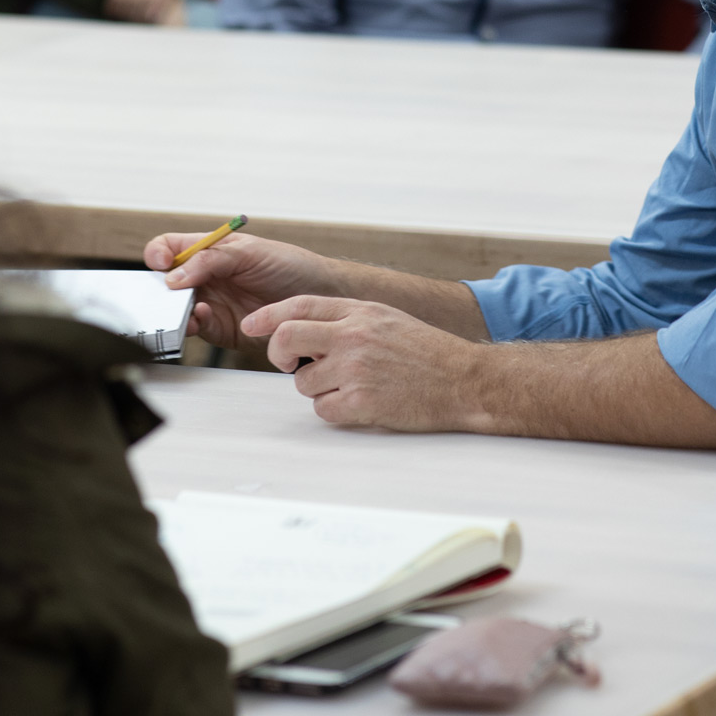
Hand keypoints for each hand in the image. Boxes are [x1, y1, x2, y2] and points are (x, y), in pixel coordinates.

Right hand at [143, 231, 350, 350]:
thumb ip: (212, 260)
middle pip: (164, 280)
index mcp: (209, 250)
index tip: (161, 264)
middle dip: (156, 287)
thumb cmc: (289, 265)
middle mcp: (205, 276)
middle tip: (162, 293)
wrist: (318, 296)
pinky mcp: (218, 327)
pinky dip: (190, 324)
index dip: (158, 253)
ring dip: (172, 309)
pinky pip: (193, 327)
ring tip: (184, 307)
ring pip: (175, 307)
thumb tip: (173, 276)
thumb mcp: (250, 252)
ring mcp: (210, 301)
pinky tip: (200, 318)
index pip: (170, 247)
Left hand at [242, 295, 479, 428]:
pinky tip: (360, 402)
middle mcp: (354, 336)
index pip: (300, 305)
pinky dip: (335, 410)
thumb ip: (347, 319)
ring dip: (318, 387)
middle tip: (291, 363)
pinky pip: (322, 409)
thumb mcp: (386, 319)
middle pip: (287, 338)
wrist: (463, 380)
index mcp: (361, 311)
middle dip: (279, 354)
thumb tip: (305, 329)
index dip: (269, 315)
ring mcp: (356, 369)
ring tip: (351, 385)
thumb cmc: (427, 352)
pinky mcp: (360, 402)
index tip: (252, 324)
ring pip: (303, 382)